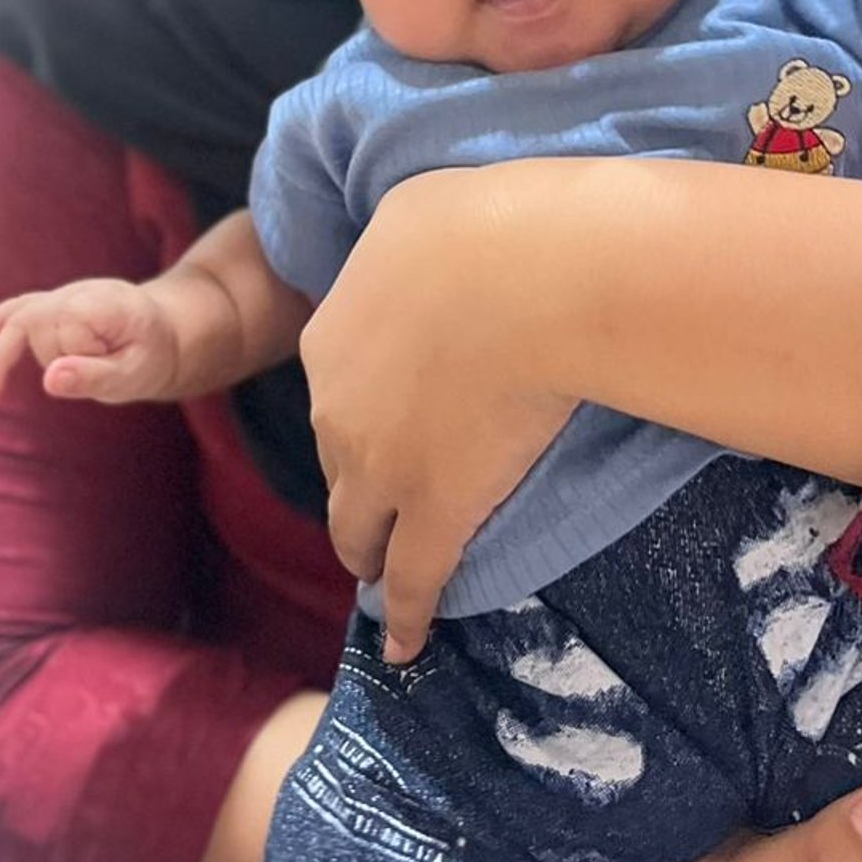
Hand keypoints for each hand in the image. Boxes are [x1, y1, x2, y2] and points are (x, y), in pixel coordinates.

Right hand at [0, 279, 183, 402]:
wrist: (166, 335)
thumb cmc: (150, 356)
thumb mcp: (134, 375)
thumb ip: (94, 377)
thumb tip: (49, 379)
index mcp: (106, 302)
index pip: (66, 326)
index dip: (77, 353)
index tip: (107, 362)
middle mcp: (82, 290)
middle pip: (38, 325)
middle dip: (53, 355)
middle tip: (96, 364)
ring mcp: (66, 294)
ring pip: (22, 319)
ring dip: (4, 354)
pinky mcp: (55, 303)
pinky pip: (20, 307)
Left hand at [302, 170, 575, 660]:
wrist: (530, 276)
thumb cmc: (479, 225)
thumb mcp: (413, 217)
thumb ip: (400, 254)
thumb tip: (413, 248)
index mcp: (331, 338)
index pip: (338, 390)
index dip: (363, 409)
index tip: (389, 417)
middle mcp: (339, 411)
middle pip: (340, 466)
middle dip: (357, 489)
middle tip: (382, 508)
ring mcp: (382, 470)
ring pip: (362, 528)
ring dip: (372, 550)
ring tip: (387, 574)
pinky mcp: (434, 513)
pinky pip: (411, 580)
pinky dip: (405, 616)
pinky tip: (405, 644)